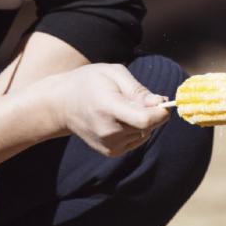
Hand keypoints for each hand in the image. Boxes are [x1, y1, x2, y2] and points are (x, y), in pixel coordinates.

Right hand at [44, 63, 169, 156]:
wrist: (62, 104)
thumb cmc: (89, 82)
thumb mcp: (113, 73)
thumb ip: (138, 89)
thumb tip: (161, 103)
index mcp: (107, 108)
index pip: (144, 120)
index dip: (160, 112)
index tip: (163, 101)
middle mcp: (107, 131)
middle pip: (147, 126)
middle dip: (151, 112)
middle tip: (134, 98)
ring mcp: (108, 144)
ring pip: (144, 133)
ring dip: (142, 121)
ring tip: (121, 107)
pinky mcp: (110, 152)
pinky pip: (137, 140)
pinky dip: (135, 129)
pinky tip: (119, 118)